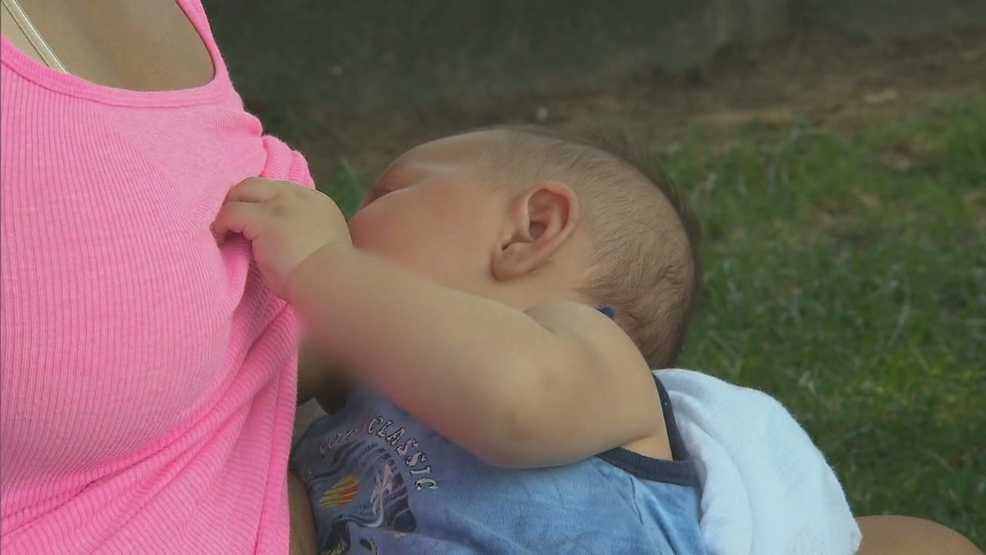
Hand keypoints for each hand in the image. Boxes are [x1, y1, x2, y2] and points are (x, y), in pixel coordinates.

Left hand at [212, 177, 350, 295]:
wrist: (330, 282)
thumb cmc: (329, 276)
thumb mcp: (324, 247)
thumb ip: (309, 235)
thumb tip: (288, 243)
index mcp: (319, 204)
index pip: (282, 190)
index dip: (263, 203)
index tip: (254, 222)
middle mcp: (300, 197)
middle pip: (259, 184)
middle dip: (241, 199)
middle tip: (231, 222)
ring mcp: (282, 204)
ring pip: (243, 190)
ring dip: (229, 208)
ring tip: (222, 231)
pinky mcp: (264, 218)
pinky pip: (231, 212)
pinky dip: (220, 224)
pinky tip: (219, 240)